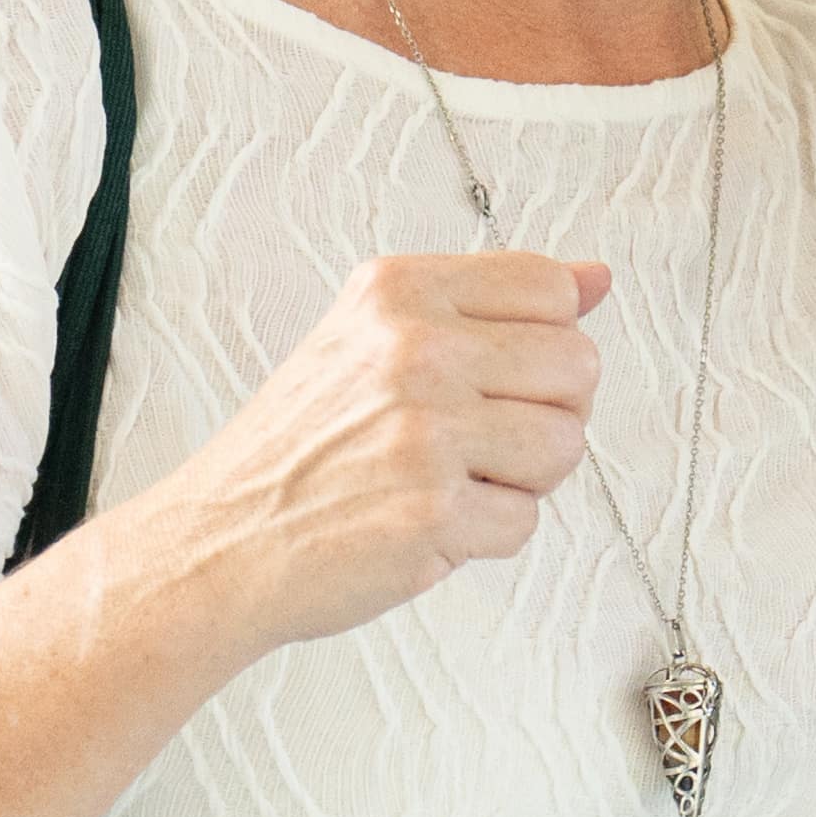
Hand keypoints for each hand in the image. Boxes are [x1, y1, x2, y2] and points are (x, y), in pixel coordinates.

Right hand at [128, 250, 603, 652]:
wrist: (219, 539)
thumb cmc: (300, 446)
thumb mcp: (375, 337)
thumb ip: (489, 306)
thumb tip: (596, 277)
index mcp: (400, 291)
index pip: (551, 287)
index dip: (544, 341)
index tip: (496, 372)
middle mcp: (413, 348)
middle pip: (578, 366)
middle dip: (545, 412)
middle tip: (476, 438)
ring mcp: (424, 429)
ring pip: (565, 446)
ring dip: (521, 479)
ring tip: (449, 479)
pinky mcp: (432, 509)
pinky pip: (524, 521)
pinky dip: (484, 536)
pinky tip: (425, 521)